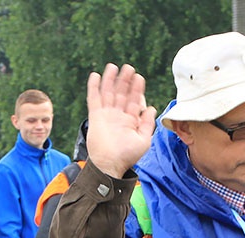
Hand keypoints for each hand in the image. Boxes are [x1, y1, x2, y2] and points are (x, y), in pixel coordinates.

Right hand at [86, 63, 156, 177]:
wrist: (109, 164)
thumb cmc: (127, 156)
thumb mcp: (144, 140)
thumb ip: (148, 124)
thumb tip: (151, 108)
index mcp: (130, 121)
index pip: (134, 101)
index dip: (137, 89)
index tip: (139, 78)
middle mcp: (118, 116)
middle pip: (121, 93)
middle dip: (125, 81)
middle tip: (128, 68)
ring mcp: (106, 115)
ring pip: (108, 93)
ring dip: (110, 80)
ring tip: (113, 66)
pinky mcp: (95, 116)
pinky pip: (93, 99)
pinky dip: (94, 87)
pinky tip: (95, 76)